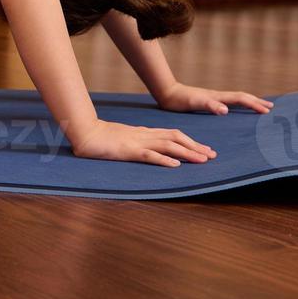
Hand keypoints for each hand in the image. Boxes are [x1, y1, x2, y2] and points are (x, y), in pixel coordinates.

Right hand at [69, 119, 216, 167]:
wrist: (85, 132)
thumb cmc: (102, 138)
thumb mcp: (125, 139)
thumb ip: (138, 143)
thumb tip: (152, 150)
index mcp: (144, 133)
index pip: (173, 135)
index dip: (191, 142)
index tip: (205, 151)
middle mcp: (145, 135)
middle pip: (176, 138)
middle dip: (195, 147)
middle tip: (212, 156)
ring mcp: (137, 142)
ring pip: (167, 146)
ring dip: (186, 153)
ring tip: (202, 161)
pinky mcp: (128, 151)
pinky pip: (149, 155)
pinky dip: (163, 160)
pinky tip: (175, 166)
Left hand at [153, 82, 272, 115]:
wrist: (167, 93)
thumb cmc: (180, 100)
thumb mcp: (194, 103)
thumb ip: (210, 105)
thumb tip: (226, 110)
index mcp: (218, 97)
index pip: (241, 99)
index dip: (254, 104)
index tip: (267, 111)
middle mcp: (218, 96)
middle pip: (241, 97)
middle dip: (256, 101)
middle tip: (270, 107)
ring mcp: (214, 97)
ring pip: (236, 99)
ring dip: (249, 102)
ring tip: (258, 106)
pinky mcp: (208, 101)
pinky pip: (228, 103)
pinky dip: (237, 105)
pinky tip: (235, 110)